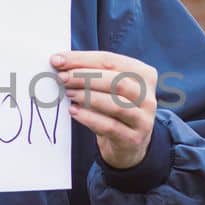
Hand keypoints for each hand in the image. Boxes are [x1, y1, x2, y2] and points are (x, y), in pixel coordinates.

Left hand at [51, 50, 157, 168]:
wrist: (128, 144)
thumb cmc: (114, 108)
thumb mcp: (109, 88)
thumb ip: (92, 74)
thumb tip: (60, 63)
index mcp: (143, 75)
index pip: (111, 61)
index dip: (82, 59)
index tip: (57, 60)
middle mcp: (147, 96)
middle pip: (117, 81)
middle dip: (85, 77)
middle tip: (62, 77)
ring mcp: (143, 119)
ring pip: (116, 104)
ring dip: (88, 96)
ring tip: (68, 93)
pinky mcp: (132, 138)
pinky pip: (110, 126)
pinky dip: (89, 118)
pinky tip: (74, 112)